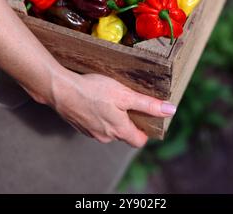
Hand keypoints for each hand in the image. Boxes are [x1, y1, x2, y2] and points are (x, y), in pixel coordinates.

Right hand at [49, 68, 175, 147]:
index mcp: (119, 130)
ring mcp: (91, 133)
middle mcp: (106, 137)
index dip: (145, 130)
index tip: (145, 115)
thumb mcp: (124, 94)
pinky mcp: (80, 126)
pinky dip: (98, 115)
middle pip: (124, 134)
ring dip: (112, 117)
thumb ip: (147, 104)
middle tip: (127, 101)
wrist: (61, 90)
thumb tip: (170, 110)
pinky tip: (95, 100)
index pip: (139, 141)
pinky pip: (96, 124)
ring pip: (109, 129)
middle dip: (128, 120)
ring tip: (110, 98)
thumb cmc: (93, 90)